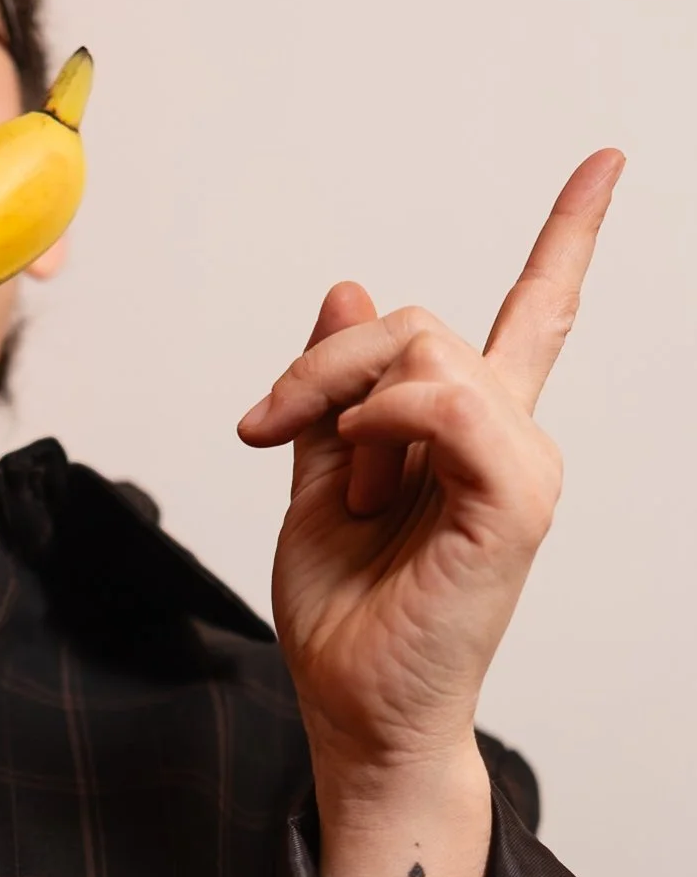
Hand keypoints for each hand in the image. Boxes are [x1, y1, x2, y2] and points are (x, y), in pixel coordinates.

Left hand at [237, 150, 623, 785]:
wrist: (354, 712)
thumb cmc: (346, 617)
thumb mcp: (314, 481)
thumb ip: (331, 393)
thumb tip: (347, 292)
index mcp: (471, 433)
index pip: (533, 315)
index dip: (569, 237)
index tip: (606, 164)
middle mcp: (510, 439)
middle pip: (417, 325)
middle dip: (323, 369)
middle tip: (269, 430)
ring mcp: (520, 467)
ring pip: (424, 355)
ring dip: (347, 416)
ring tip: (349, 498)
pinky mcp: (515, 502)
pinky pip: (447, 403)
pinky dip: (384, 425)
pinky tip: (365, 478)